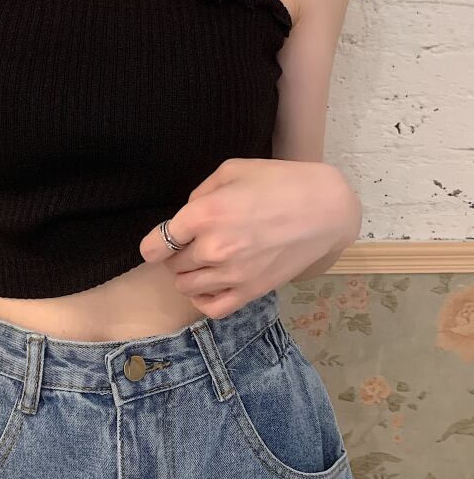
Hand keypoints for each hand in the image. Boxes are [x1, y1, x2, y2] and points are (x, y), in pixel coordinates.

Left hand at [138, 157, 354, 317]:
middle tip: (190, 243)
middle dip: (175, 254)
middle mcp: (213, 248)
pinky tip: (208, 285)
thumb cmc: (279, 182)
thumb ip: (201, 193)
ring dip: (187, 275)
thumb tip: (186, 215)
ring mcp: (233, 273)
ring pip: (187, 286)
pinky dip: (202, 299)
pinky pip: (213, 307)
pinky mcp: (252, 291)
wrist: (325, 208)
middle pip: (173, 264)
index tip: (158, 242)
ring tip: (200, 262)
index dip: (153, 243)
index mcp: (205, 214)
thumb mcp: (232, 170)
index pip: (156, 243)